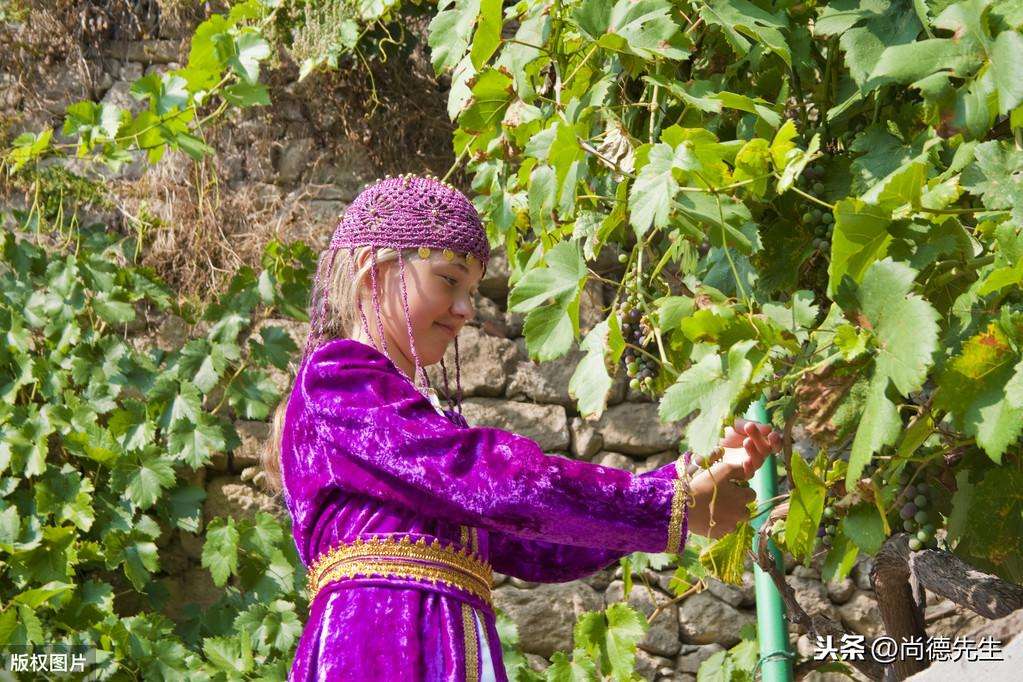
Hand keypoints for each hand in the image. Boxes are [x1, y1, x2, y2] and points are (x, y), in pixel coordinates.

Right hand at [683, 418, 782, 539]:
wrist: (686, 506)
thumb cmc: (705, 485)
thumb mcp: (723, 469)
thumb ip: (739, 470)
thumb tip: (749, 474)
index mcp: (743, 498)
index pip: (751, 494)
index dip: (742, 489)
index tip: (730, 487)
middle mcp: (740, 514)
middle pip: (745, 510)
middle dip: (738, 505)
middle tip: (724, 499)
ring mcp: (729, 526)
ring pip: (734, 521)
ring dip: (729, 516)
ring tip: (715, 509)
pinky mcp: (718, 534)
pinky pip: (722, 529)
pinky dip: (718, 524)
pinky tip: (708, 517)